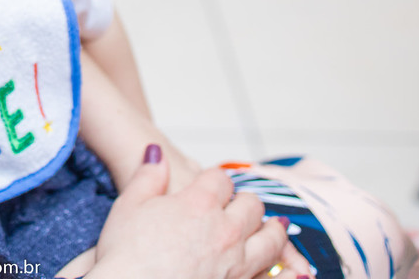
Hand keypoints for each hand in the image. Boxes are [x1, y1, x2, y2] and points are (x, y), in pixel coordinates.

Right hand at [89, 147, 291, 278]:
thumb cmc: (125, 254)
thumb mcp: (128, 205)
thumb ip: (148, 176)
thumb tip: (156, 152)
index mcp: (198, 204)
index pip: (219, 179)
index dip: (215, 179)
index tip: (211, 183)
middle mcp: (224, 230)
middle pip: (252, 205)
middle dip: (246, 201)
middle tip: (241, 204)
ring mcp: (236, 263)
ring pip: (271, 239)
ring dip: (272, 230)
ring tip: (273, 227)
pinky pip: (272, 276)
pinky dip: (284, 271)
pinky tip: (293, 270)